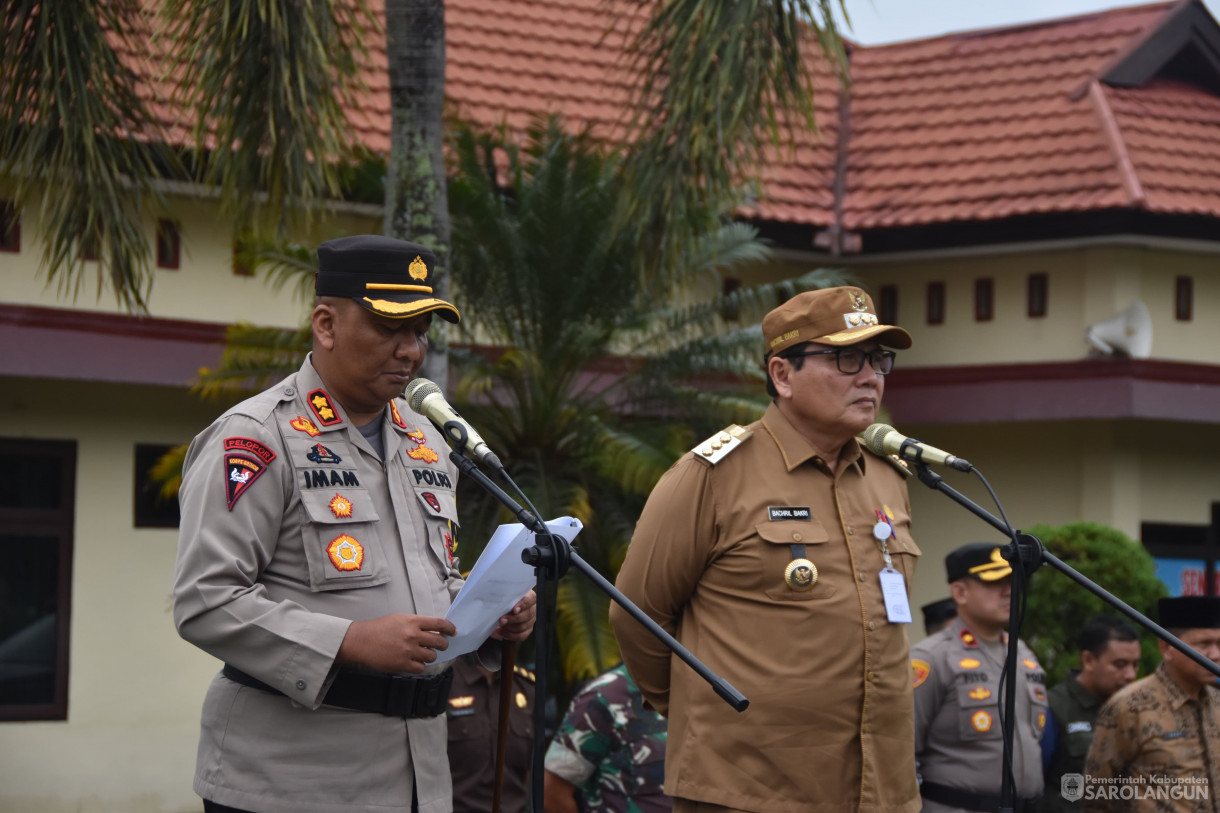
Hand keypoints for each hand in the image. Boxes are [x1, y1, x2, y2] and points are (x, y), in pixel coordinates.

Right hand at [337, 613, 456, 673]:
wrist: (361, 641)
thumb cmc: (379, 628)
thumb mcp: (399, 618)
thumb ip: (416, 623)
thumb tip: (433, 628)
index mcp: (412, 621)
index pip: (439, 623)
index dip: (450, 628)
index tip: (453, 631)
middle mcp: (413, 635)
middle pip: (439, 642)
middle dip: (443, 644)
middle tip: (441, 645)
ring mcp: (408, 651)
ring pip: (431, 656)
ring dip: (430, 656)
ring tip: (424, 654)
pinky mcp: (403, 664)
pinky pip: (421, 668)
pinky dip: (420, 666)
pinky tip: (414, 662)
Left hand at [492, 590, 536, 641]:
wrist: (501, 609)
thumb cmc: (504, 600)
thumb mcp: (504, 596)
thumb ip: (505, 598)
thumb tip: (499, 602)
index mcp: (530, 597)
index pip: (531, 599)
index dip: (523, 604)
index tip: (514, 610)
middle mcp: (532, 609)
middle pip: (527, 615)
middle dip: (513, 619)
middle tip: (501, 620)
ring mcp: (531, 620)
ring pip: (523, 626)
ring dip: (509, 628)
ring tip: (499, 626)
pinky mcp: (527, 630)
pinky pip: (520, 636)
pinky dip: (509, 635)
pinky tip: (500, 631)